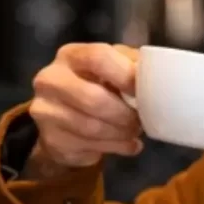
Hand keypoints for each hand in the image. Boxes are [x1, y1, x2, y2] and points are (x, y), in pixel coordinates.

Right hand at [24, 43, 142, 176]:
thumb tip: (158, 75)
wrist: (63, 119)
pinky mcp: (51, 139)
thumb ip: (132, 66)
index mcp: (71, 55)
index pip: (98, 57)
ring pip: (92, 127)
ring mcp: (46, 111)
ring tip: (134, 132)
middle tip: (140, 121)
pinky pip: (89, 147)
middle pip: (93, 98)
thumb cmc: (97, 86)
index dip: (126, 76)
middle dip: (124, 114)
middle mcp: (50, 80)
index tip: (145, 91)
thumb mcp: (114, 68)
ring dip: (121, 134)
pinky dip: (115, 148)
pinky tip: (126, 145)